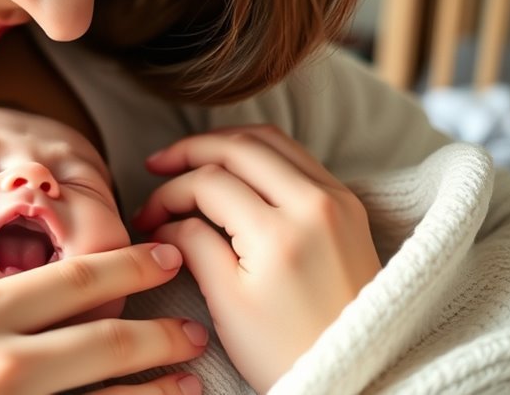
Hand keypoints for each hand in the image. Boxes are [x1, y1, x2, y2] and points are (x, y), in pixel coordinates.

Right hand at [133, 126, 381, 391]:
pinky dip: (259, 153)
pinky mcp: (349, 205)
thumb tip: (166, 222)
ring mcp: (338, 199)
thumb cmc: (290, 352)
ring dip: (225, 143)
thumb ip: (194, 247)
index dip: (168, 193)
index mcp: (280, 233)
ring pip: (271, 140)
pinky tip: (235, 170)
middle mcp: (315, 203)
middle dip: (190, 150)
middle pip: (239, 146)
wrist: (360, 377)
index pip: (208, 183)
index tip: (148, 216)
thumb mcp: (228, 305)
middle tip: (157, 164)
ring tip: (190, 159)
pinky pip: (297, 157)